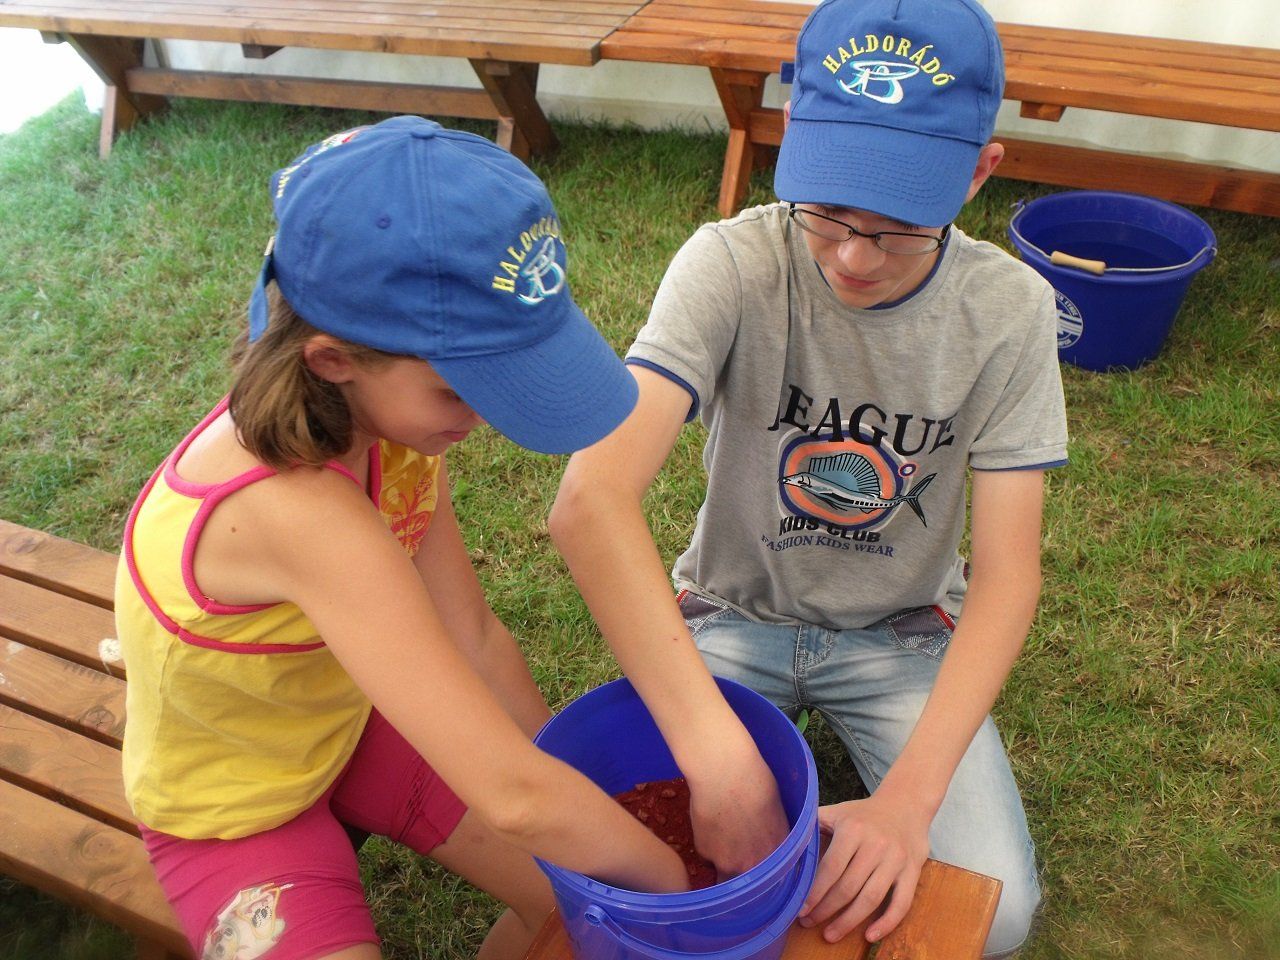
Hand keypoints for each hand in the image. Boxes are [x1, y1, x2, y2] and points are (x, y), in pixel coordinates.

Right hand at [687, 743, 790, 880]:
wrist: (726, 773)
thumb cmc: (756, 781)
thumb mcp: (777, 812)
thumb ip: (775, 837)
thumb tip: (769, 843)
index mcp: (779, 854)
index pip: (775, 882)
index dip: (766, 880)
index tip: (760, 875)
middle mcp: (756, 865)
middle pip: (749, 888)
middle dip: (743, 876)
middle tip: (737, 859)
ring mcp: (729, 864)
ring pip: (725, 874)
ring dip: (724, 863)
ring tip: (721, 836)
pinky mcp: (707, 855)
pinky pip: (707, 857)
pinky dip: (707, 845)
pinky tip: (709, 822)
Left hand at [798, 791, 931, 942]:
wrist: (906, 804)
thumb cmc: (864, 813)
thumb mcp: (838, 812)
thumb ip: (813, 825)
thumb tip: (785, 844)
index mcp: (853, 830)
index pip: (831, 868)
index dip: (814, 892)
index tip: (800, 909)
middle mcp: (876, 845)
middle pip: (848, 887)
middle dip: (825, 910)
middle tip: (808, 923)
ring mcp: (896, 860)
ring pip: (871, 898)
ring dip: (848, 921)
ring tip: (830, 934)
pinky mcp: (912, 871)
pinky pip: (901, 903)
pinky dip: (886, 923)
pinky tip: (870, 935)